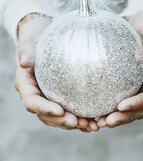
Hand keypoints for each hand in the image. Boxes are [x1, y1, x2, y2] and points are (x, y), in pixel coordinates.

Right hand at [15, 13, 98, 131]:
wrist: (41, 38)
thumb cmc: (34, 39)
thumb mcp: (29, 43)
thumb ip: (26, 52)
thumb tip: (24, 62)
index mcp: (26, 85)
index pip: (32, 102)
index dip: (45, 109)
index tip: (61, 111)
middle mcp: (36, 94)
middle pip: (46, 114)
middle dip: (62, 121)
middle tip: (80, 123)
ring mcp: (48, 96)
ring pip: (58, 116)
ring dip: (74, 123)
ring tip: (92, 126)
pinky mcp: (60, 95)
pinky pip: (69, 109)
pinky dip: (80, 116)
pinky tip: (95, 119)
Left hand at [97, 11, 142, 127]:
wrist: (138, 25)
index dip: (138, 104)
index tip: (121, 105)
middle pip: (140, 109)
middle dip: (124, 117)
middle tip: (105, 121)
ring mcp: (137, 87)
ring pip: (128, 109)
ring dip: (113, 117)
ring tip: (96, 122)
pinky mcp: (125, 85)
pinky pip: (117, 99)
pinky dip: (107, 107)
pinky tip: (91, 109)